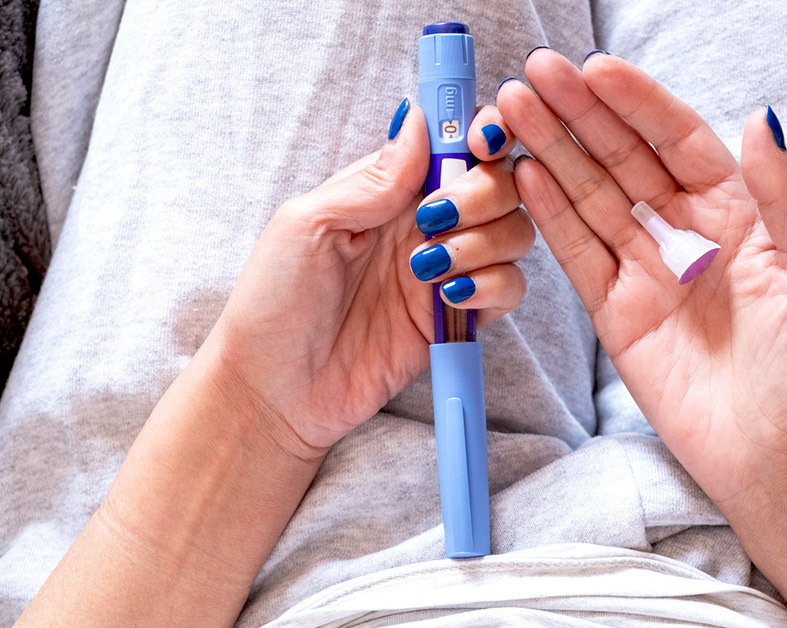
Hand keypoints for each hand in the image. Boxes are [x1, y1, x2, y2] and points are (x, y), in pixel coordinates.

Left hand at [206, 101, 531, 456]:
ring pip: (514, 232)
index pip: (454, 142)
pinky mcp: (458, 317)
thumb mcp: (307, 225)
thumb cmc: (273, 304)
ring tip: (429, 269)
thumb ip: (372, 180)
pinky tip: (449, 298)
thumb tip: (421, 123)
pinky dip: (493, 285)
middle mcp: (424, 223)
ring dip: (484, 242)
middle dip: (482, 193)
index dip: (479, 132)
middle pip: (499, 182)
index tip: (477, 142)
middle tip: (435, 220)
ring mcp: (446, 269)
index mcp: (387, 189)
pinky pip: (509, 288)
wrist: (274, 390)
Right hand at [498, 50, 786, 509]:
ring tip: (512, 113)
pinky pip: (577, 255)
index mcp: (740, 213)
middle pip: (624, 160)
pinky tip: (526, 176)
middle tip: (534, 76)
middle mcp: (688, 234)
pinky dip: (550, 216)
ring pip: (592, 199)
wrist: (779, 456)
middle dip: (579, 116)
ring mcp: (647, 272)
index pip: (679, 141)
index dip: (637, 103)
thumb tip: (758, 117)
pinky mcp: (616, 314)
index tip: (595, 69)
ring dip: (553, 154)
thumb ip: (780, 193)